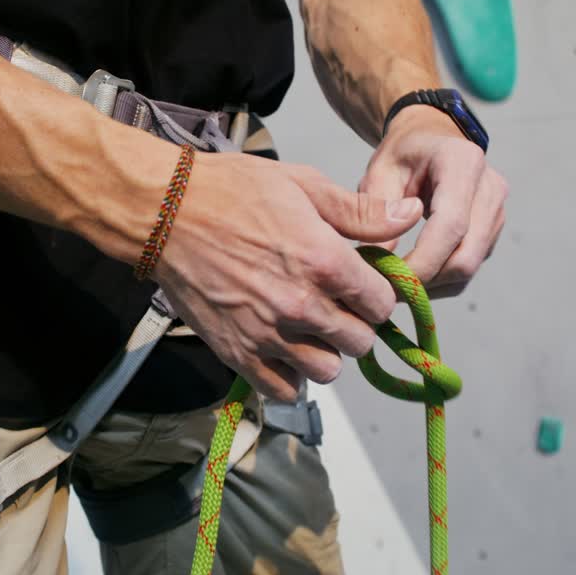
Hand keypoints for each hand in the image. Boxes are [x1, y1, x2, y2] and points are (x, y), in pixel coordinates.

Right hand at [153, 153, 423, 400]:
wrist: (164, 211)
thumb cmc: (232, 190)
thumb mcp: (303, 185)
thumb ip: (360, 211)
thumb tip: (411, 214)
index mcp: (324, 261)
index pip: (382, 303)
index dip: (377, 293)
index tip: (362, 284)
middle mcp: (300, 304)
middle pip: (360, 341)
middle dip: (355, 323)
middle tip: (336, 305)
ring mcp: (267, 334)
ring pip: (327, 370)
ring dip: (325, 352)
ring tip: (309, 328)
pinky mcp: (237, 353)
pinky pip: (284, 389)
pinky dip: (290, 376)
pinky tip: (283, 348)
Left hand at [360, 106, 507, 296]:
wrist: (429, 142)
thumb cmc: (402, 156)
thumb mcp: (379, 173)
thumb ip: (375, 212)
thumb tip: (379, 263)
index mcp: (462, 163)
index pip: (451, 225)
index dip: (422, 262)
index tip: (388, 279)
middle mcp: (491, 187)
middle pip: (467, 255)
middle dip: (425, 279)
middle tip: (385, 287)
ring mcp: (497, 211)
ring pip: (469, 266)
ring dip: (431, 283)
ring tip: (394, 278)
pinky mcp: (493, 230)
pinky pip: (470, 267)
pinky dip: (440, 280)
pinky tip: (413, 272)